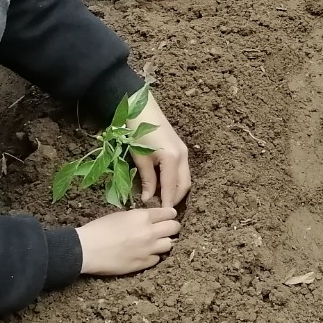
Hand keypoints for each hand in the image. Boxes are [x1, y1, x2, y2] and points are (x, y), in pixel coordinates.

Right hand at [76, 208, 181, 274]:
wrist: (87, 250)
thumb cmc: (99, 229)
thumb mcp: (121, 215)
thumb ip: (139, 217)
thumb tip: (148, 220)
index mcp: (143, 216)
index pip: (169, 212)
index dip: (169, 214)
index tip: (168, 216)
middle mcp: (150, 232)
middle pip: (175, 228)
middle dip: (172, 227)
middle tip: (166, 229)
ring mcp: (148, 249)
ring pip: (170, 244)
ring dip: (165, 243)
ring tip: (157, 243)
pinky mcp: (143, 264)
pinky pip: (157, 259)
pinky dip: (154, 256)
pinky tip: (146, 254)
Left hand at [126, 92, 191, 207]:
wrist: (141, 107)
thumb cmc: (137, 131)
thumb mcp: (140, 158)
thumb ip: (147, 179)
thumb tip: (147, 199)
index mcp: (172, 159)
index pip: (171, 188)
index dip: (166, 203)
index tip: (161, 215)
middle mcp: (183, 156)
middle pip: (184, 185)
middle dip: (175, 198)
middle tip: (162, 209)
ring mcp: (184, 151)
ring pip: (185, 178)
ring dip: (176, 189)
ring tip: (161, 199)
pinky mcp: (180, 148)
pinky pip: (182, 170)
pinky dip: (175, 180)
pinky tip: (164, 184)